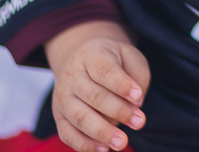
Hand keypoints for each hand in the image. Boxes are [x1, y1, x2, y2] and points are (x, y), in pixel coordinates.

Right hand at [46, 22, 150, 151]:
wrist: (83, 60)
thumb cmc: (113, 60)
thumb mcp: (130, 56)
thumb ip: (138, 75)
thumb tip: (137, 103)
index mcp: (91, 55)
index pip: (104, 70)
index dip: (121, 84)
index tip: (138, 96)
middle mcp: (72, 76)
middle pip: (94, 96)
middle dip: (119, 111)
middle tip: (139, 122)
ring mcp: (63, 97)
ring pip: (80, 117)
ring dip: (102, 132)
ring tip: (122, 143)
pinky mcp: (59, 117)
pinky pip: (68, 134)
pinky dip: (85, 145)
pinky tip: (104, 149)